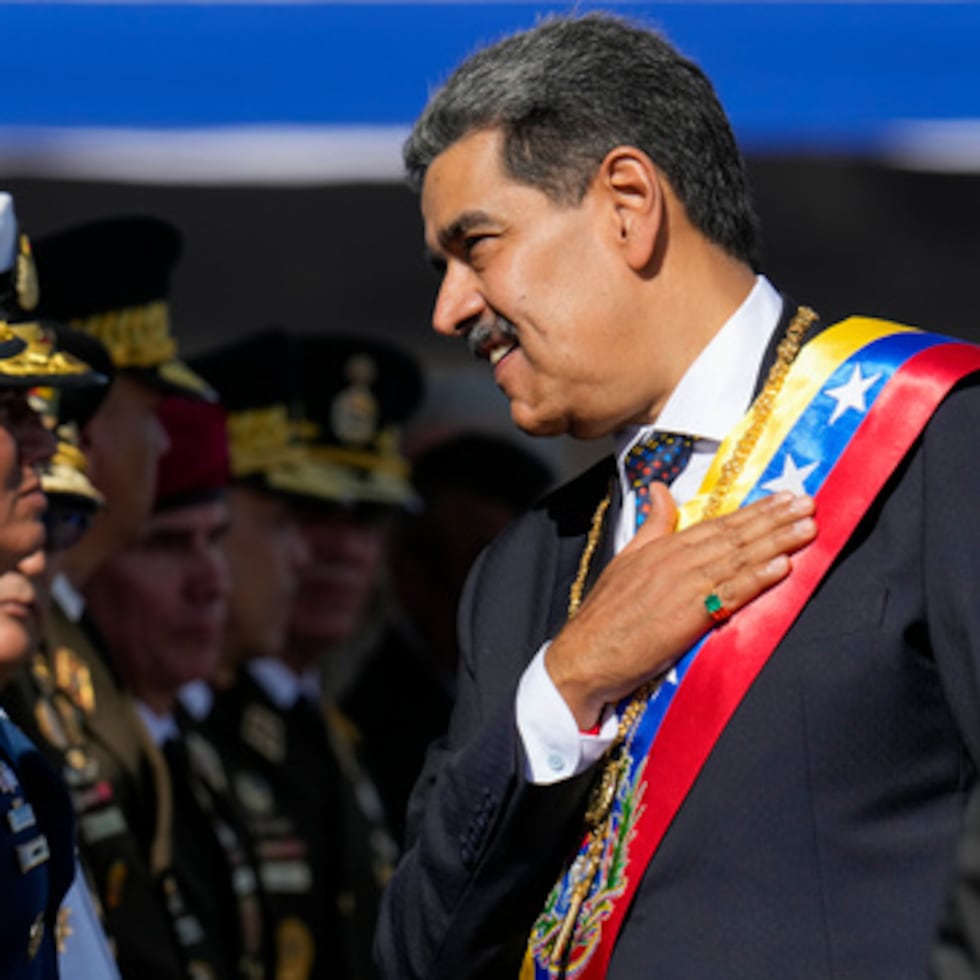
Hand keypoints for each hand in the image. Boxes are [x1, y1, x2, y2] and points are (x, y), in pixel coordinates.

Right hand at [545, 483, 816, 728]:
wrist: (585, 656)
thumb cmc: (605, 616)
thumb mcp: (627, 559)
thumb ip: (651, 525)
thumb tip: (658, 489)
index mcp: (664, 547)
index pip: (718, 524)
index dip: (755, 511)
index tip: (785, 498)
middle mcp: (676, 560)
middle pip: (734, 536)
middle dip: (774, 519)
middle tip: (809, 503)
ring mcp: (683, 586)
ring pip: (737, 559)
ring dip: (776, 542)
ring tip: (807, 528)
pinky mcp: (687, 615)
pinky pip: (729, 593)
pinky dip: (756, 578)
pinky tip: (782, 566)